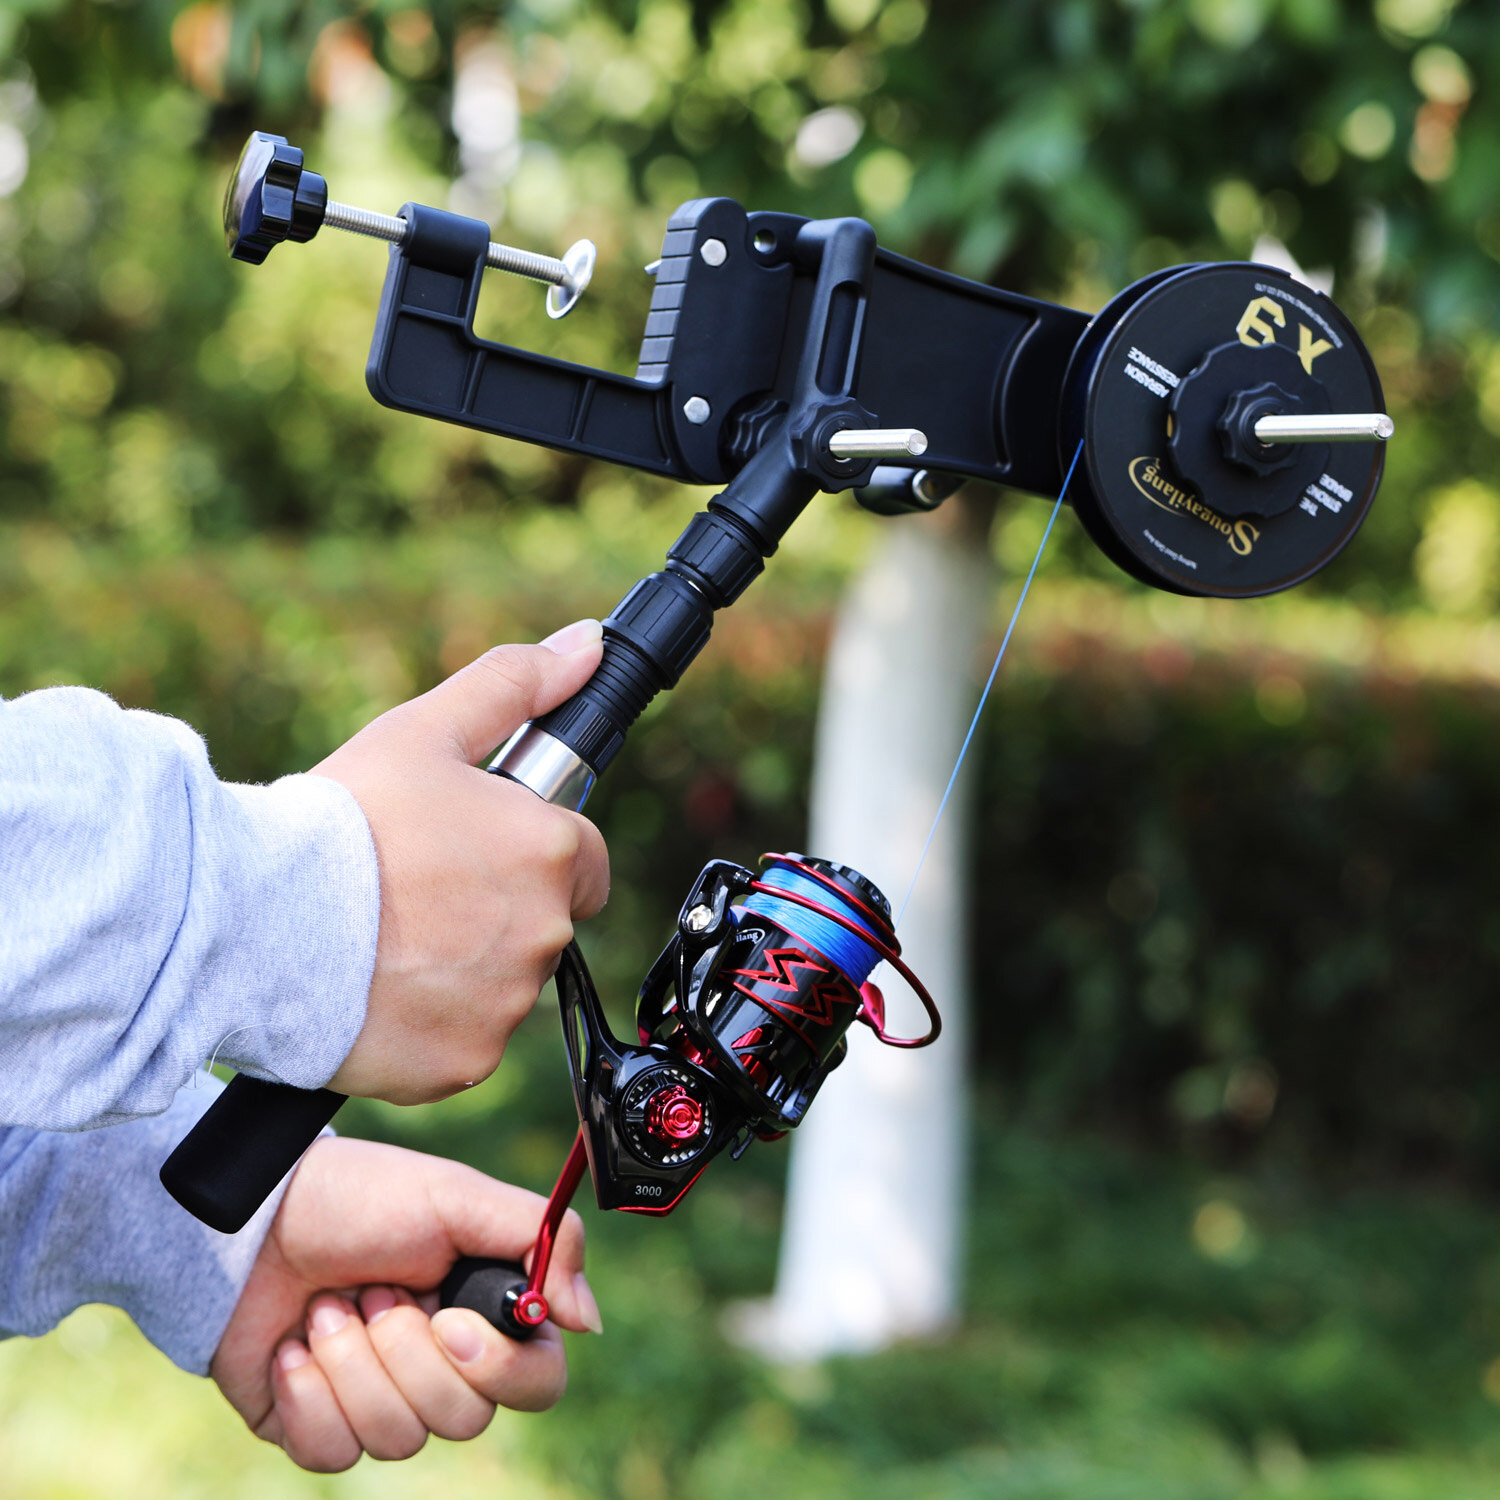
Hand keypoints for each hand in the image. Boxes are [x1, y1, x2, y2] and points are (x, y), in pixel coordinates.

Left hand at [212, 1136, 601, 1471]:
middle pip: (464, 1419)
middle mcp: (441, 1368)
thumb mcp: (457, 1196)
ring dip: (351, 1362)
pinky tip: (292, 1347)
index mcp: (485, 1314)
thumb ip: (540, 1239)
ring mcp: (380, 1404)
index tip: (448, 1321)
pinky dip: (307, 1395)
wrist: (255, 1216)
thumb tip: (586, 1320)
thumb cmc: (361, 1196)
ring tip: (328, 1305)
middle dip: (405, 1351)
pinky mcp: (317, 1428)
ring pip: (397, 1440)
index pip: (537, 1382)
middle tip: (376, 1290)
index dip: (498, 1368)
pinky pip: (332, 1454)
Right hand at [314, 620, 610, 1103]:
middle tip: (417, 892)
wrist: (254, 922)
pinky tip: (379, 990)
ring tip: (386, 939)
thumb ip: (513, 684)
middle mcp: (547, 932)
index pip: (584, 858)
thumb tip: (587, 644)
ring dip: (464, 967)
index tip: (478, 852)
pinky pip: (464, 1042)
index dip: (533, 851)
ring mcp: (507, 1004)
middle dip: (495, 908)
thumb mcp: (425, 731)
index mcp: (552, 850)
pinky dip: (433, 1025)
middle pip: (541, 922)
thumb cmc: (341, 823)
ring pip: (501, 984)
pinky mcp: (464, 1063)